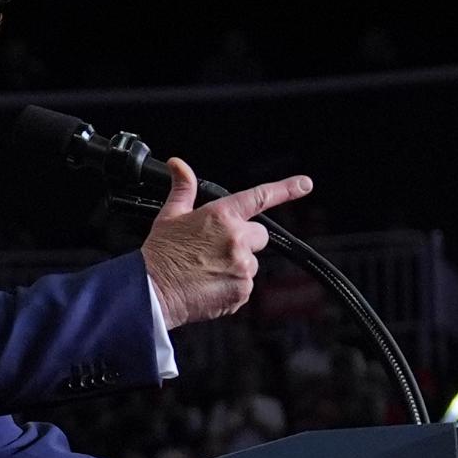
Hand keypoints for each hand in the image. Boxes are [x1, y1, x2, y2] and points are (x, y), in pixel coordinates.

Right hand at [142, 158, 312, 328]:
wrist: (152, 292)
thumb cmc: (160, 254)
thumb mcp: (170, 215)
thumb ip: (183, 188)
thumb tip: (179, 165)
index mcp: (221, 216)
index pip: (259, 197)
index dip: (286, 189)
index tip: (305, 184)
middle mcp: (236, 239)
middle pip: (259, 237)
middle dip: (245, 242)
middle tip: (217, 250)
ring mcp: (242, 266)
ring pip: (251, 263)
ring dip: (236, 266)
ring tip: (208, 271)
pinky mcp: (242, 290)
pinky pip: (245, 286)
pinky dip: (232, 287)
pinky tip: (210, 285)